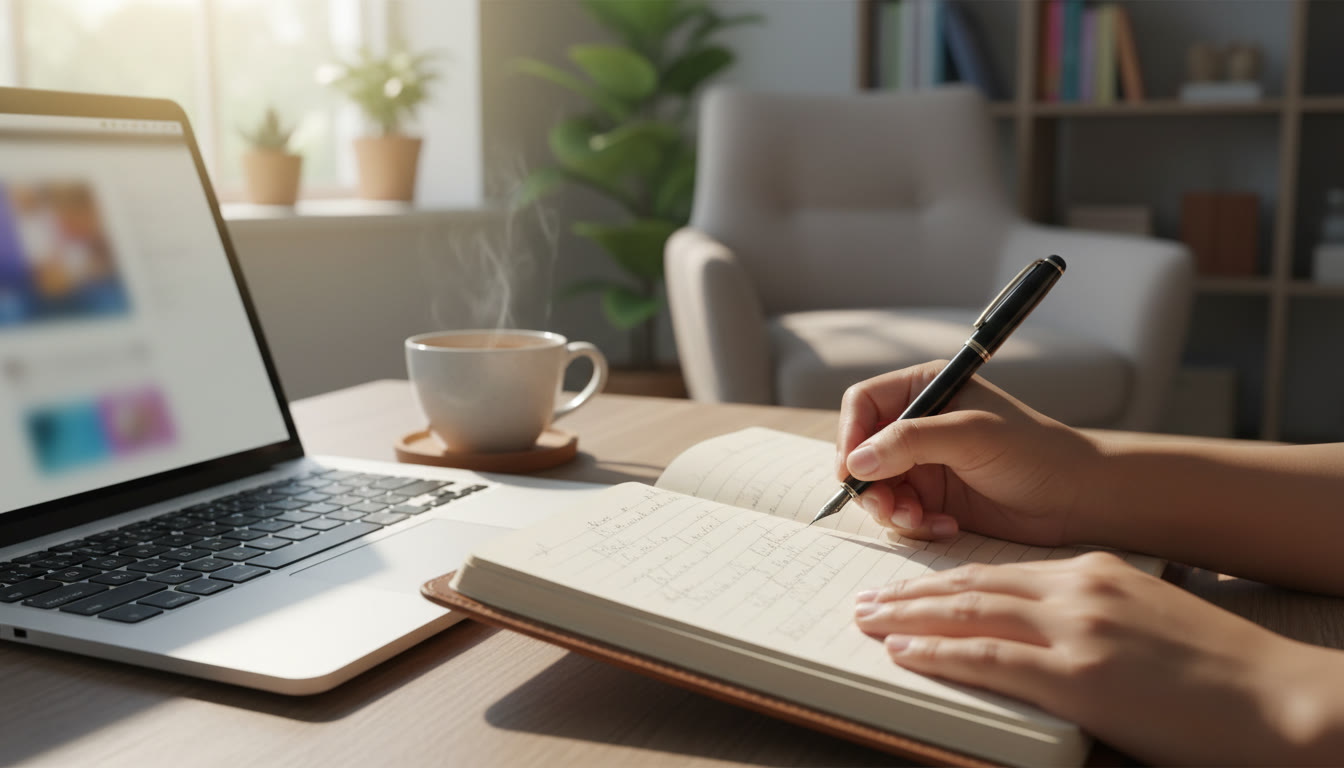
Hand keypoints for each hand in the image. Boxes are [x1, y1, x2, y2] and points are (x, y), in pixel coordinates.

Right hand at [837, 360, 1098, 544]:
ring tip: (919, 520)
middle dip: (869, 483)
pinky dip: (913, 525)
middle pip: (860, 451)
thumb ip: (909, 442)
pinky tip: (945, 527)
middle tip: (886, 507)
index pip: (862, 404)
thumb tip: (855, 462)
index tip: (852, 470)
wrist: (1075, 498)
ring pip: (875, 487)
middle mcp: (917, 424)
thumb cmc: (1033, 452)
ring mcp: (923, 464)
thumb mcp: (969, 436)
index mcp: (924, 389)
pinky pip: (899, 514)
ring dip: (891, 509)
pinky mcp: (932, 499)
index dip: (850, 436)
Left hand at [854, 553, 1336, 764]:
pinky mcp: (1075, 676)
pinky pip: (986, 658)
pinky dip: (935, 653)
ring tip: (865, 620)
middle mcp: (1077, 589)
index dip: (943, 580)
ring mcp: (1075, 630)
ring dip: (906, 618)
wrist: (1280, 698)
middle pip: (971, 585)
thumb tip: (1044, 635)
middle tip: (864, 598)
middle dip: (909, 592)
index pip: (997, 571)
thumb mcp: (1146, 619)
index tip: (905, 587)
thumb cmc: (1219, 671)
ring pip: (967, 614)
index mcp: (1093, 571)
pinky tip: (902, 652)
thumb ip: (1090, 615)